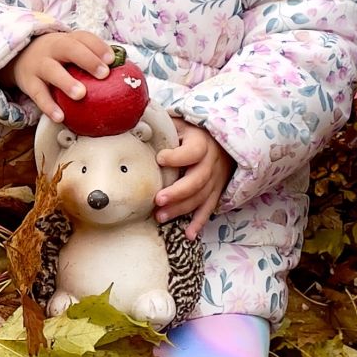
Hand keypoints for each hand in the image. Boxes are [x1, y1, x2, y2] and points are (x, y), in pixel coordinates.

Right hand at [0, 30, 113, 122]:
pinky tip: (60, 117)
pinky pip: (38, 94)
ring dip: (66, 82)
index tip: (112, 59)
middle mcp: (53, 48)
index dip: (98, 47)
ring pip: (51, 70)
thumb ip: (92, 60)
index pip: (84, 37)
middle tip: (103, 73)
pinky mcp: (28, 82)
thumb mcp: (70, 52)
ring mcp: (39, 64)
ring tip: (81, 94)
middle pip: (69, 47)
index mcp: (67, 39)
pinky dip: (48, 106)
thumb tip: (125, 75)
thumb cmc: (56, 58)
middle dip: (87, 60)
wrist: (19, 58)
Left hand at [155, 118, 231, 239]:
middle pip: (197, 180)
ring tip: (160, 217)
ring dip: (181, 209)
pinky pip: (208, 209)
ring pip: (201, 197)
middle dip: (177, 192)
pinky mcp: (216, 191)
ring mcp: (215, 179)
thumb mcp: (180, 123)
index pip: (193, 151)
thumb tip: (135, 122)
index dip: (178, 157)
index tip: (160, 159)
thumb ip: (163, 125)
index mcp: (202, 142)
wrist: (222, 140)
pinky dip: (199, 223)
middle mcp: (211, 162)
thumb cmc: (191, 131)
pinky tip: (188, 235)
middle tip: (157, 200)